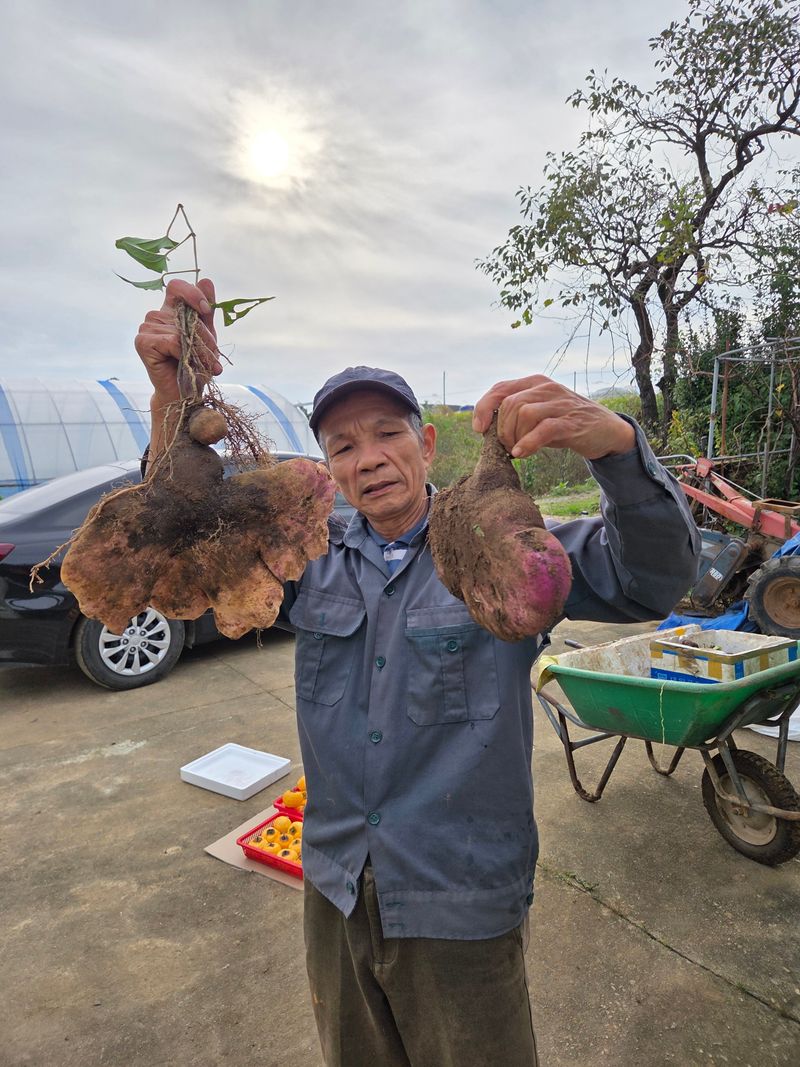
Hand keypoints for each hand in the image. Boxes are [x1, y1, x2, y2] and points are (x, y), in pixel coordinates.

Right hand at [134, 278, 220, 404]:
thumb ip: (205, 311)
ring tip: (206, 367)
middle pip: (187, 314)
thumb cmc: (195, 365)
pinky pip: (172, 341)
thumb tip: (206, 280)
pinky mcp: (142, 342)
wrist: (185, 393)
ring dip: (199, 351)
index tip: (205, 310)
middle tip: (216, 360)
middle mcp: (156, 316)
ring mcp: (146, 328)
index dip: (192, 293)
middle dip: (206, 338)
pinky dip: (185, 354)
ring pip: (182, 331)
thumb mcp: (205, 336)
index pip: (177, 287)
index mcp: (169, 310)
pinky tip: (188, 365)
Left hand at [472, 375, 635, 459]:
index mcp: (535, 383)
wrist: (606, 430)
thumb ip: (515, 414)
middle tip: (508, 447)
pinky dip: (528, 442)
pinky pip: (543, 429)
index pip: (500, 389)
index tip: (479, 429)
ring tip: (518, 450)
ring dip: (514, 437)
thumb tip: (485, 427)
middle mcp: (546, 388)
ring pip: (523, 413)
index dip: (483, 408)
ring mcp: (560, 404)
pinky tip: (522, 453)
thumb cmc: (565, 422)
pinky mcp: (571, 422)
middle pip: (509, 404)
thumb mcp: (538, 413)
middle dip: (501, 430)